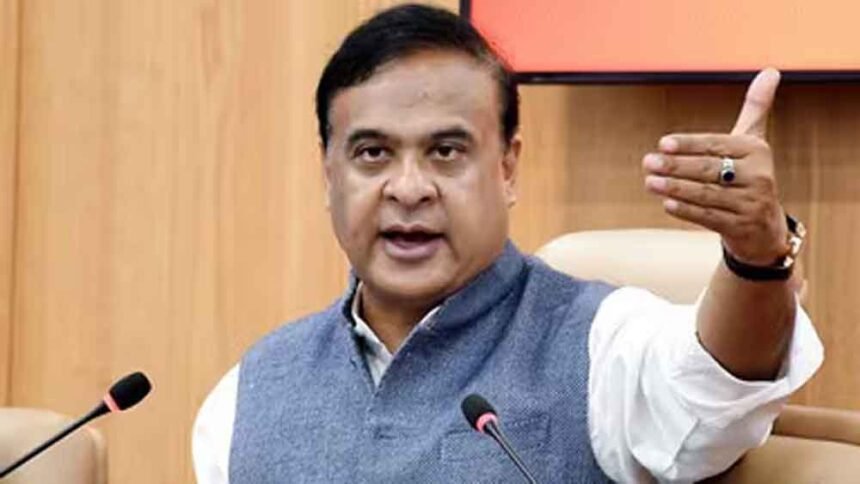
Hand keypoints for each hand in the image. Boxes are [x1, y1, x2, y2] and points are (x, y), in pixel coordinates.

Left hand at [642, 68, 788, 265]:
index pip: (716, 145)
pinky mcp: (741, 227)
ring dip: (675, 188)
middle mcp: (758, 176)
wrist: (765, 228)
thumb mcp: (752, 143)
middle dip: (676, 166)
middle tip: (647, 162)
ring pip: (706, 194)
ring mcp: (751, 204)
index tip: (662, 143)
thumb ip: (756, 108)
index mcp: (757, 151)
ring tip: (649, 182)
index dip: (689, 144)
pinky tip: (666, 204)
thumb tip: (771, 70)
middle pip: (709, 169)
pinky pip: (709, 218)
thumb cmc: (748, 177)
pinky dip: (687, 211)